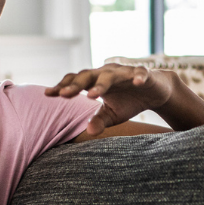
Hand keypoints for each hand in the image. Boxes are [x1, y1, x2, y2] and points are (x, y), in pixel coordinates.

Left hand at [46, 62, 175, 135]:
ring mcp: (125, 72)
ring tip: (92, 96)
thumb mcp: (112, 114)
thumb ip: (99, 121)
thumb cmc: (129, 101)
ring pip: (110, 75)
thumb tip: (89, 132)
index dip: (62, 87)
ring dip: (101, 84)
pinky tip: (137, 83)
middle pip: (88, 76)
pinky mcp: (143, 73)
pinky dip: (138, 77)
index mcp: (96, 81)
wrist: (155, 92)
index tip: (48, 94)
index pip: (76, 82)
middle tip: (64, 95)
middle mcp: (107, 73)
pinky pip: (140, 73)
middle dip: (76, 85)